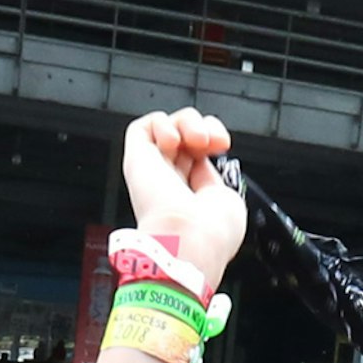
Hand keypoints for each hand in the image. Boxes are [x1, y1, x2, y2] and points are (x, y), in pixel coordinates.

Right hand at [117, 108, 245, 300]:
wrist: (188, 240)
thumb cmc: (210, 234)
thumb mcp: (227, 199)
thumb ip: (213, 178)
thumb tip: (202, 164)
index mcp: (190, 194)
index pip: (198, 152)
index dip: (213, 138)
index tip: (223, 146)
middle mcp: (169, 182)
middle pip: (185, 134)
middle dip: (205, 127)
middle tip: (212, 143)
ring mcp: (152, 172)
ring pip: (167, 125)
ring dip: (188, 122)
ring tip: (196, 140)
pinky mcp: (135, 161)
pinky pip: (142, 127)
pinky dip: (162, 123)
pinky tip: (173, 141)